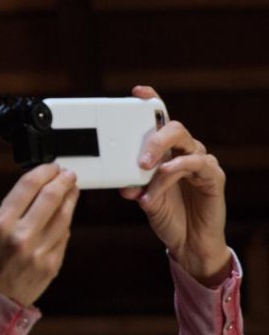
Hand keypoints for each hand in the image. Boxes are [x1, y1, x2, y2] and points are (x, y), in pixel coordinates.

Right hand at [0, 163, 79, 305]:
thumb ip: (13, 210)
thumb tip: (39, 189)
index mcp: (0, 225)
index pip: (28, 186)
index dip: (44, 171)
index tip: (52, 166)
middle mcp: (20, 237)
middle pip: (51, 197)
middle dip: (63, 180)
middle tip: (68, 174)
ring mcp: (39, 252)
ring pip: (64, 215)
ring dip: (70, 198)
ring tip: (72, 189)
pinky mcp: (51, 265)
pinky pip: (64, 236)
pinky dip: (65, 222)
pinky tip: (64, 215)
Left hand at [119, 86, 229, 285]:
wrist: (188, 241)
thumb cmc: (167, 215)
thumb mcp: (143, 199)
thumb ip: (132, 187)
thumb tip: (121, 182)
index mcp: (166, 152)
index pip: (160, 121)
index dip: (152, 102)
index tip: (137, 93)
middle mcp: (184, 152)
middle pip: (173, 127)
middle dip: (154, 137)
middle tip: (139, 158)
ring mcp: (200, 163)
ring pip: (185, 144)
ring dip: (162, 157)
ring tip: (145, 170)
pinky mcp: (213, 177)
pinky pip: (198, 164)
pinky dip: (178, 168)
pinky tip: (165, 174)